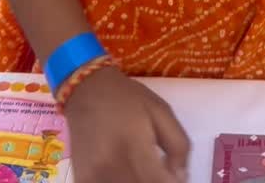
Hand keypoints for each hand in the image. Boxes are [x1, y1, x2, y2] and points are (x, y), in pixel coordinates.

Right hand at [64, 64, 189, 182]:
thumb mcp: (162, 111)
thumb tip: (181, 178)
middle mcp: (111, 167)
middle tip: (159, 171)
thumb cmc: (127, 98)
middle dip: (156, 182)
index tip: (175, 176)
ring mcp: (94, 177)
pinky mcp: (83, 180)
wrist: (86, 90)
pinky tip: (127, 172)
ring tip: (142, 169)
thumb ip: (179, 146)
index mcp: (134, 148)